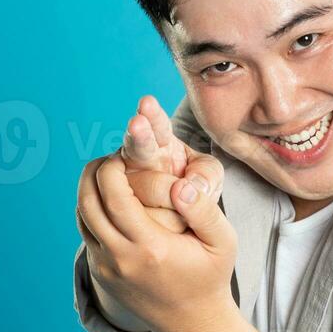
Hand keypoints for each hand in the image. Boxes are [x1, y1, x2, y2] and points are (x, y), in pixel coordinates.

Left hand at [79, 146, 237, 331]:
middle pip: (87, 202)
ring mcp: (107, 268)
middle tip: (112, 157)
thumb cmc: (210, 275)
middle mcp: (121, 259)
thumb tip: (180, 184)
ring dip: (89, 189)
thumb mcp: (223, 242)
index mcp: (150, 248)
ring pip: (81, 217)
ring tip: (110, 174)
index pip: (114, 195)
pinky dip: (93, 209)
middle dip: (94, 171)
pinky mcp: (101, 273)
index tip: (124, 153)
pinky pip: (87, 233)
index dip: (112, 166)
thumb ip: (204, 209)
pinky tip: (112, 198)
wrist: (191, 321)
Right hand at [114, 95, 218, 234]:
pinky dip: (157, 222)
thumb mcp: (211, 178)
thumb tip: (186, 188)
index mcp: (161, 143)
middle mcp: (138, 159)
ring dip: (163, 197)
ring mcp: (126, 185)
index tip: (148, 103)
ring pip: (141, 187)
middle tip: (138, 124)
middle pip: (137, 146)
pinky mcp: (121, 211)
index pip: (158, 126)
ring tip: (179, 204)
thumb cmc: (197, 192)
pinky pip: (138, 217)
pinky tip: (166, 224)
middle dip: (138, 135)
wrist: (181, 228)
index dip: (152, 115)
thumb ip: (207, 174)